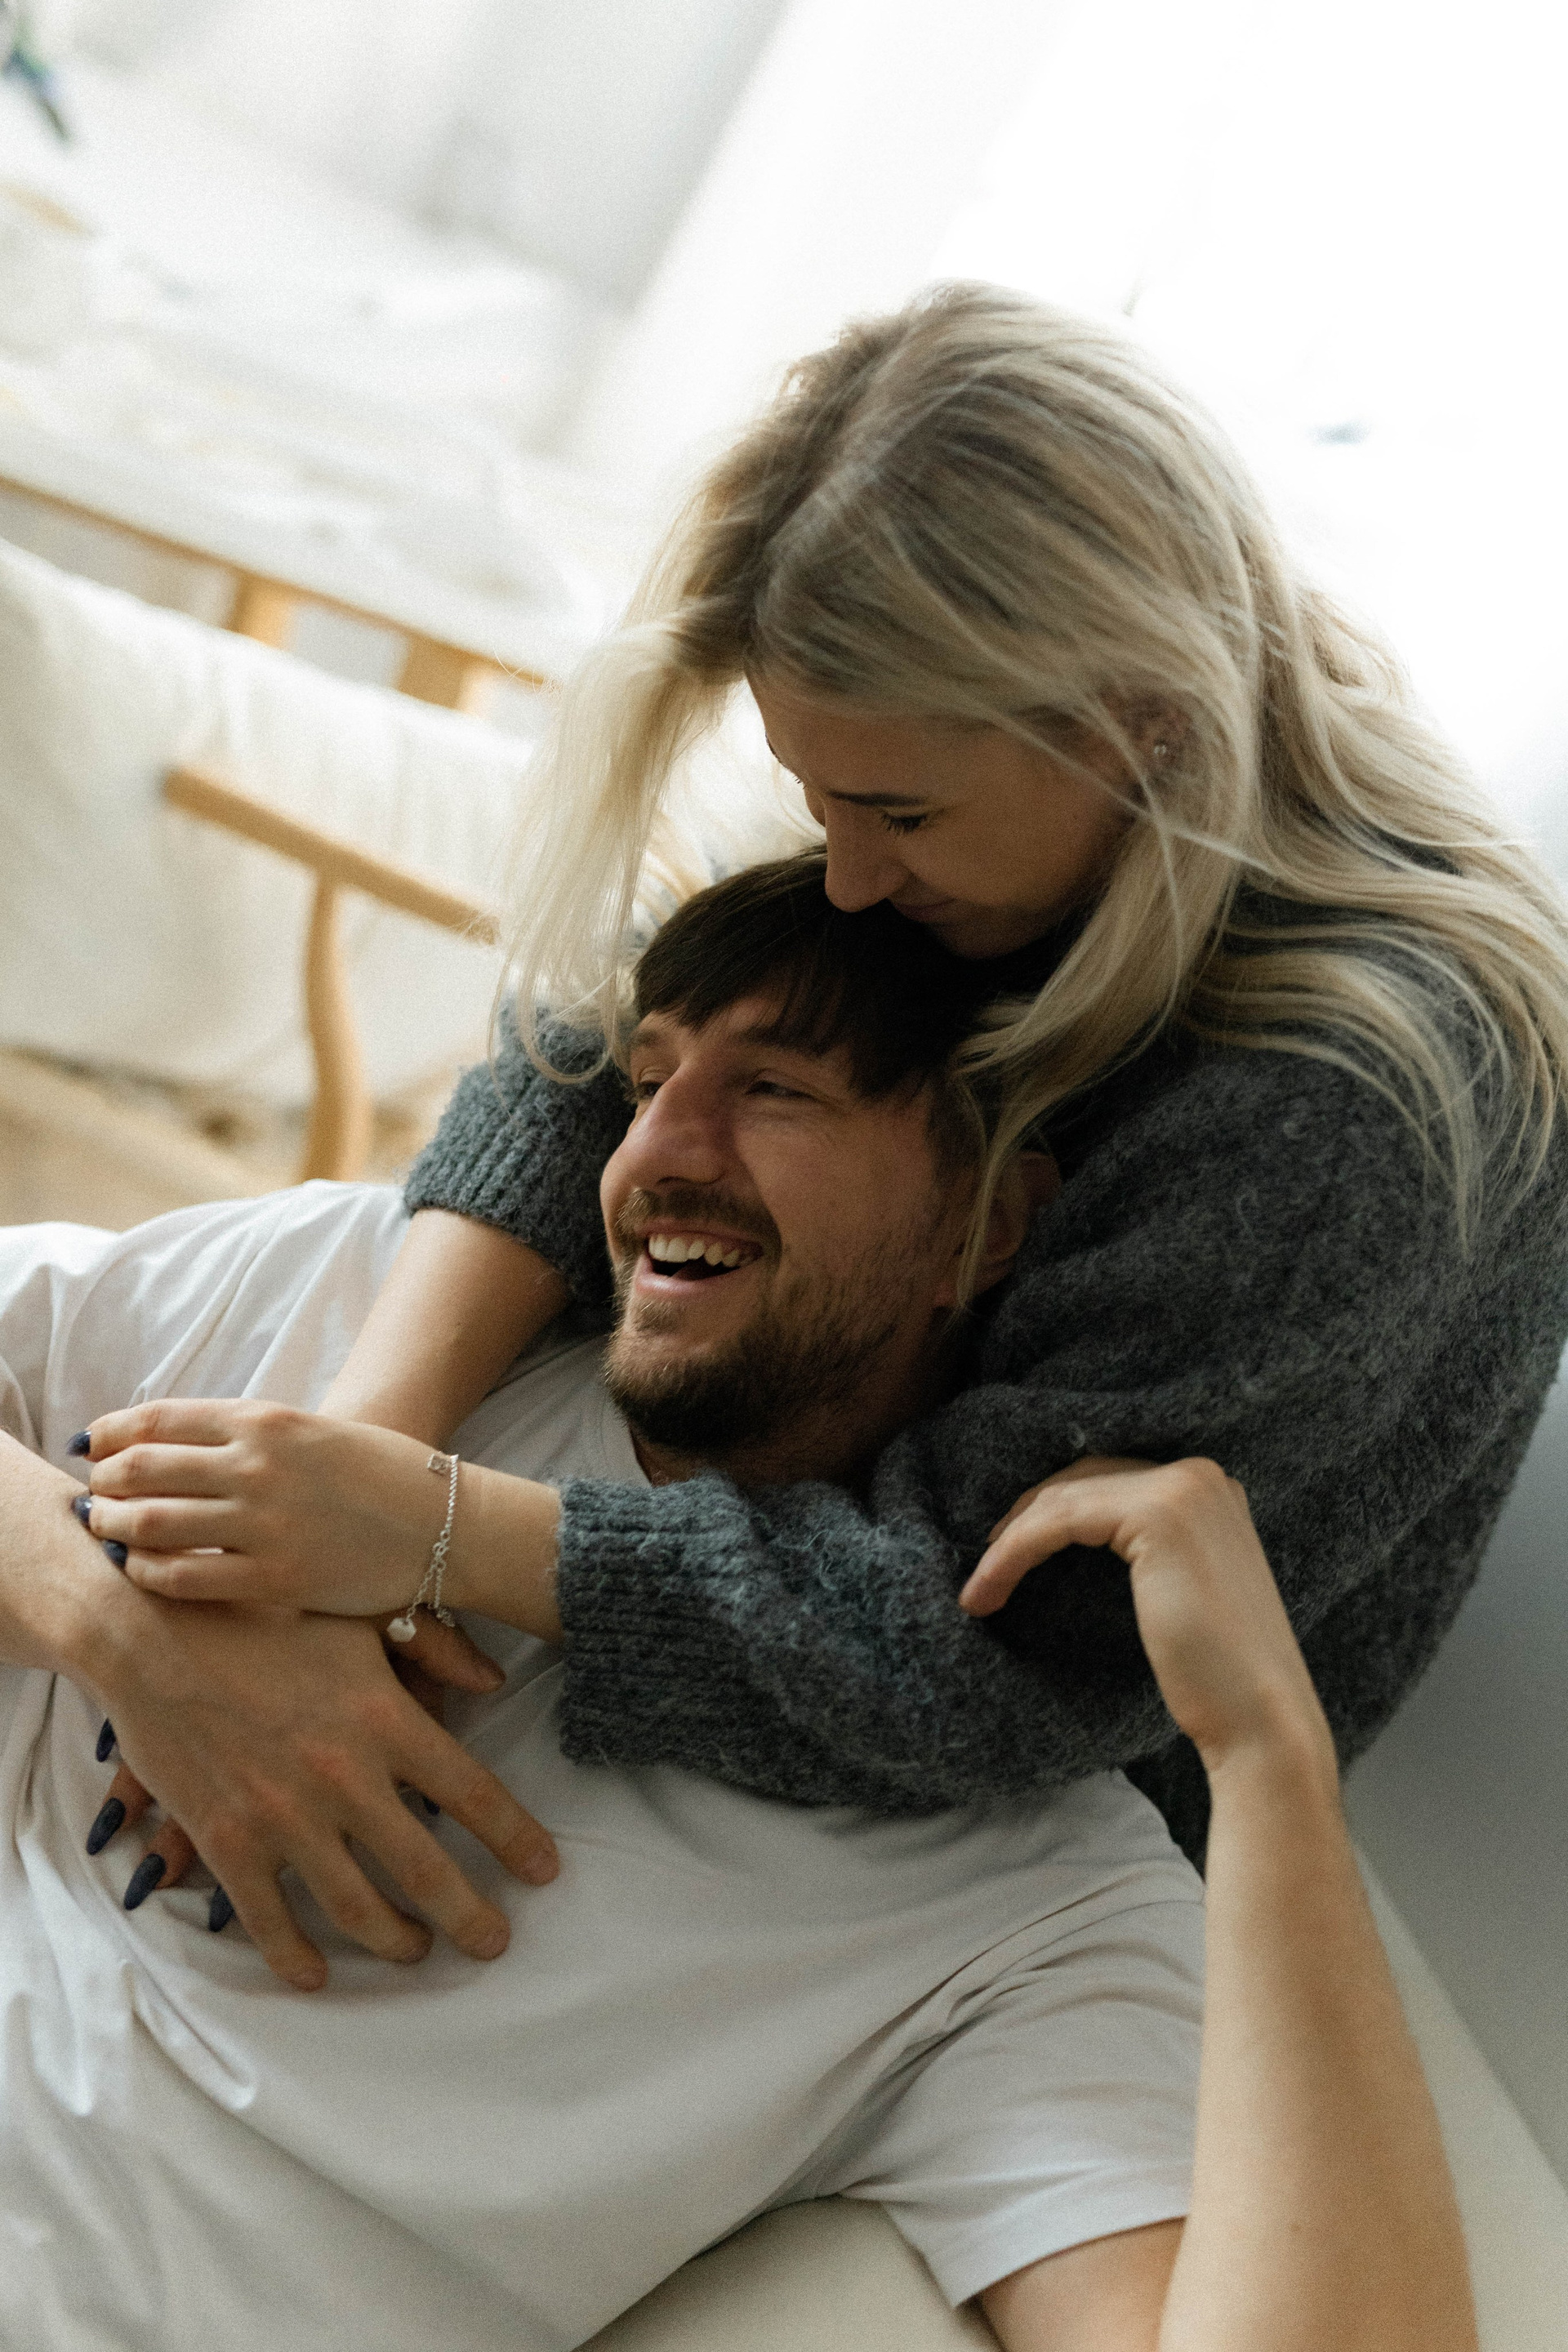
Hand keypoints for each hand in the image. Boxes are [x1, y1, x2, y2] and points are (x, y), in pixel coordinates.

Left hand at [79, 1398, 448, 1613]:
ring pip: (151, 1524)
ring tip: (106, 1530)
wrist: (446, 1525)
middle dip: (104, 1481)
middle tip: (95, 1493)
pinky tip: (142, 1570)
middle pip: (143, 1468)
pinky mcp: (274, 1579)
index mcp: (267, 1421)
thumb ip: (249, 1435)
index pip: (159, 1418)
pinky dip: (148, 1573)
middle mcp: (258, 1466)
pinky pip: (183, 1578)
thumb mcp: (313, 1431)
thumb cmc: (381, 1475)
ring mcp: (264, 1524)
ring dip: (114, 1526)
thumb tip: (176, 1445)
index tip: (94, 1445)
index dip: (112, 1432)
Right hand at [81, 1594, 557, 1988]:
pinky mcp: (226, 1841)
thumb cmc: (263, 1616)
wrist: (151, 1633)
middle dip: (470, 1918)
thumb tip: (494, 1681)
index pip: (475, 1794)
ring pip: (358, 1909)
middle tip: (494, 1943)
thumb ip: (433, 1648)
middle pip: (427, 1871)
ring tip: (416, 1950)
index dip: (517, 1841)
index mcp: (385, 1718)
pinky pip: (271, 1922)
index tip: (544, 1872)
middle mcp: (345, 1777)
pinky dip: (298, 1958)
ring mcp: (283, 1816)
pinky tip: (319, 1972)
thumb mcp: (356, 1618)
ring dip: (396, 1942)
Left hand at [959, 1457, 1331, 1771]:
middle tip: (986, 1569)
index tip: (1005, 1553)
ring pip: (1062, 1498)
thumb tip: (1069, 1532)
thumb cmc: (1214, 1677)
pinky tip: (985, 1593)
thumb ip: (1143, 1552)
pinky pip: (1057, 1521)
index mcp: (1210, 1489)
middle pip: (1082, 1478)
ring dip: (1008, 1542)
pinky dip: (1012, 1554)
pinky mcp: (1156, 1513)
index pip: (1107, 1480)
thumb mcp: (1176, 1592)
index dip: (1050, 1511)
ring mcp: (1183, 1487)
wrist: (1260, 1720)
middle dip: (1026, 1518)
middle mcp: (1200, 1474)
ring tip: (978, 1591)